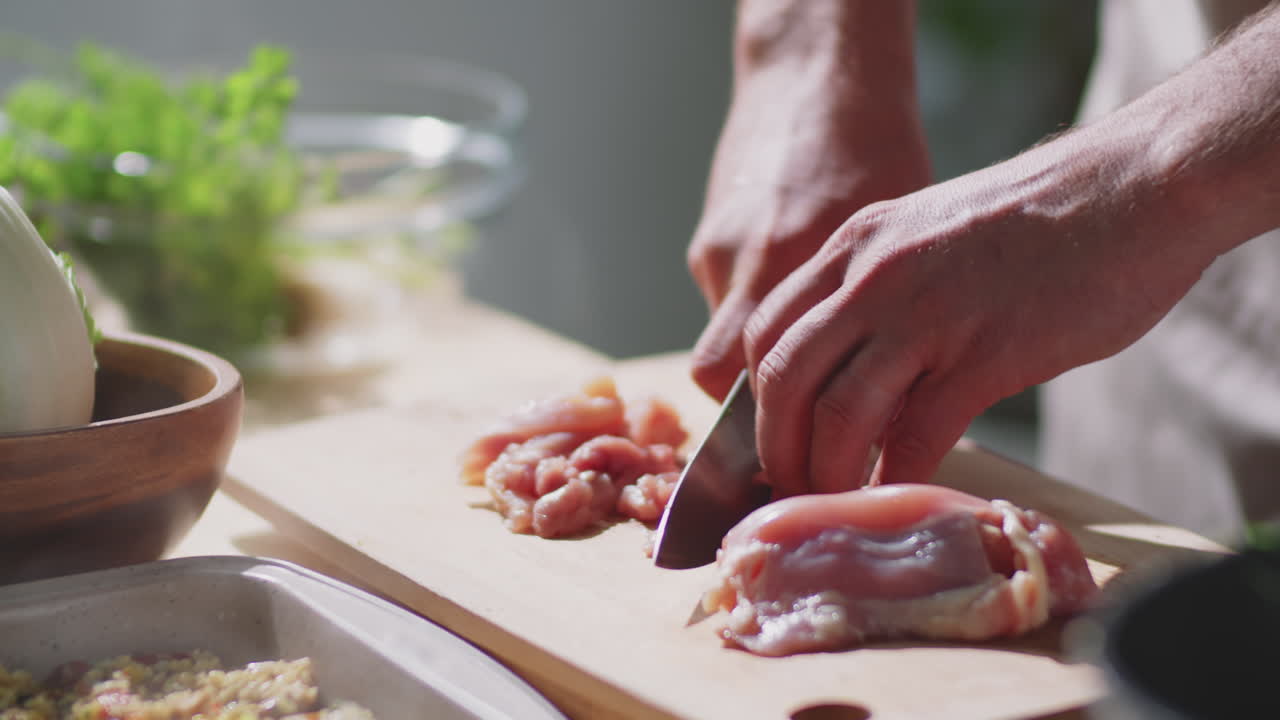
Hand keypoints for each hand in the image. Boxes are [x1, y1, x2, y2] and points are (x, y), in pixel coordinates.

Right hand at [687, 1, 929, 400]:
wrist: (815, 74)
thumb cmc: (874, 147)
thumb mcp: (894, 236)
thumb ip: (874, 311)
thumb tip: (891, 393)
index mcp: (805, 262)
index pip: (763, 382)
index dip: (784, 423)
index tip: (817, 448)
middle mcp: (751, 260)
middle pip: (720, 375)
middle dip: (755, 409)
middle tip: (799, 429)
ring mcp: (721, 248)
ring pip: (723, 340)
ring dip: (757, 362)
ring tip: (805, 354)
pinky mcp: (708, 235)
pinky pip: (725, 299)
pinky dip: (755, 311)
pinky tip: (789, 295)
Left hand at [743, 132, 1220, 496]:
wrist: (1137, 184)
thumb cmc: (1042, 218)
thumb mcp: (929, 235)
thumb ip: (882, 293)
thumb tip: (860, 374)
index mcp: (854, 245)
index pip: (765, 332)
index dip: (756, 398)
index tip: (773, 439)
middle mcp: (873, 275)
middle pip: (782, 377)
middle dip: (775, 446)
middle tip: (790, 487)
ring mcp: (927, 313)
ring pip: (837, 412)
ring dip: (827, 472)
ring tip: (837, 502)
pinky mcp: (987, 352)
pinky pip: (916, 434)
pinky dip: (897, 478)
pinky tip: (900, 496)